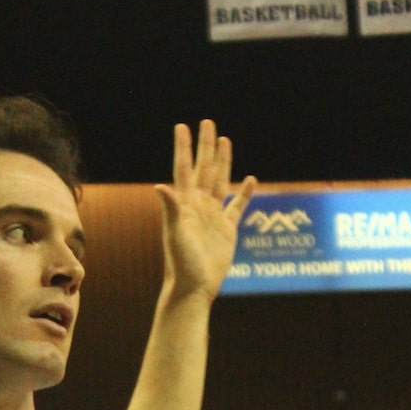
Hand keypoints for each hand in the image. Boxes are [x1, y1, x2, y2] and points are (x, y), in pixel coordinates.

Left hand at [155, 120, 255, 303]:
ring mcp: (213, 215)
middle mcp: (198, 205)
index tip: (182, 127)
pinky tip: (250, 179)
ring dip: (223, 161)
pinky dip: (244, 193)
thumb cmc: (181, 263)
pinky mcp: (227, 229)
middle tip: (207, 122)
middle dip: (205, 146)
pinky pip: (237, 206)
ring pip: (220, 181)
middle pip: (204, 168)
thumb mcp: (175, 234)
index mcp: (185, 203)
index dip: (183, 148)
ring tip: (226, 140)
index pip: (183, 168)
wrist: (194, 287)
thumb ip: (171, 208)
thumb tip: (160, 186)